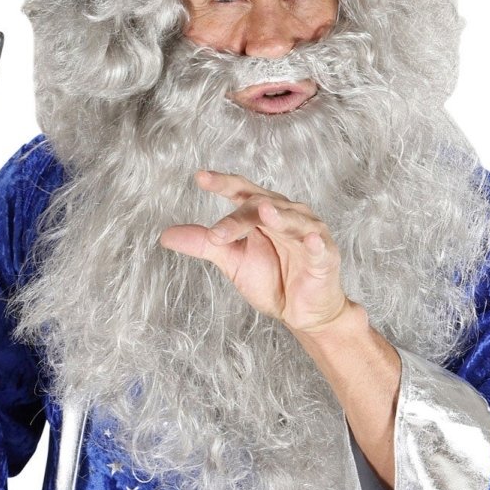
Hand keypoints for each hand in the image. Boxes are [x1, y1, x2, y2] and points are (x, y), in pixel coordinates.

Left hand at [158, 170, 347, 333]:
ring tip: (265, 211)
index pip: (240, 191)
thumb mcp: (231, 260)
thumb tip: (165, 235)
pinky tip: (310, 240)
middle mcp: (286, 213)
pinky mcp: (325, 256)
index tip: (200, 177)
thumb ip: (204, 244)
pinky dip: (315, 243)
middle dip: (239, 216)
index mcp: (261, 211)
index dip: (222, 183)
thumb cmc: (270, 278)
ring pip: (291, 220)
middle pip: (261, 205)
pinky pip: (319, 247)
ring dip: (279, 217)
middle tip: (217, 231)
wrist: (300, 312)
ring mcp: (308, 232)